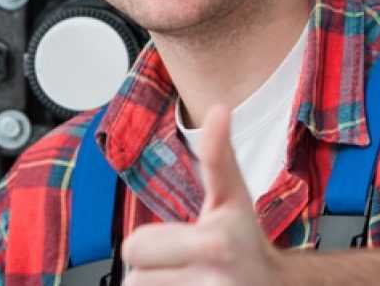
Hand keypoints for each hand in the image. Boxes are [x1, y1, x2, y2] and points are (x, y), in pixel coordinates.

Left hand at [121, 105, 286, 284]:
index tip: (178, 242)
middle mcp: (213, 282)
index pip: (134, 249)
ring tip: (184, 280)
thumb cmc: (246, 239)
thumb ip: (218, 154)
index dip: (148, 245)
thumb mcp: (233, 195)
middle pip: (134, 280)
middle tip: (179, 265)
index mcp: (213, 244)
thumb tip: (219, 110)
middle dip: (150, 271)